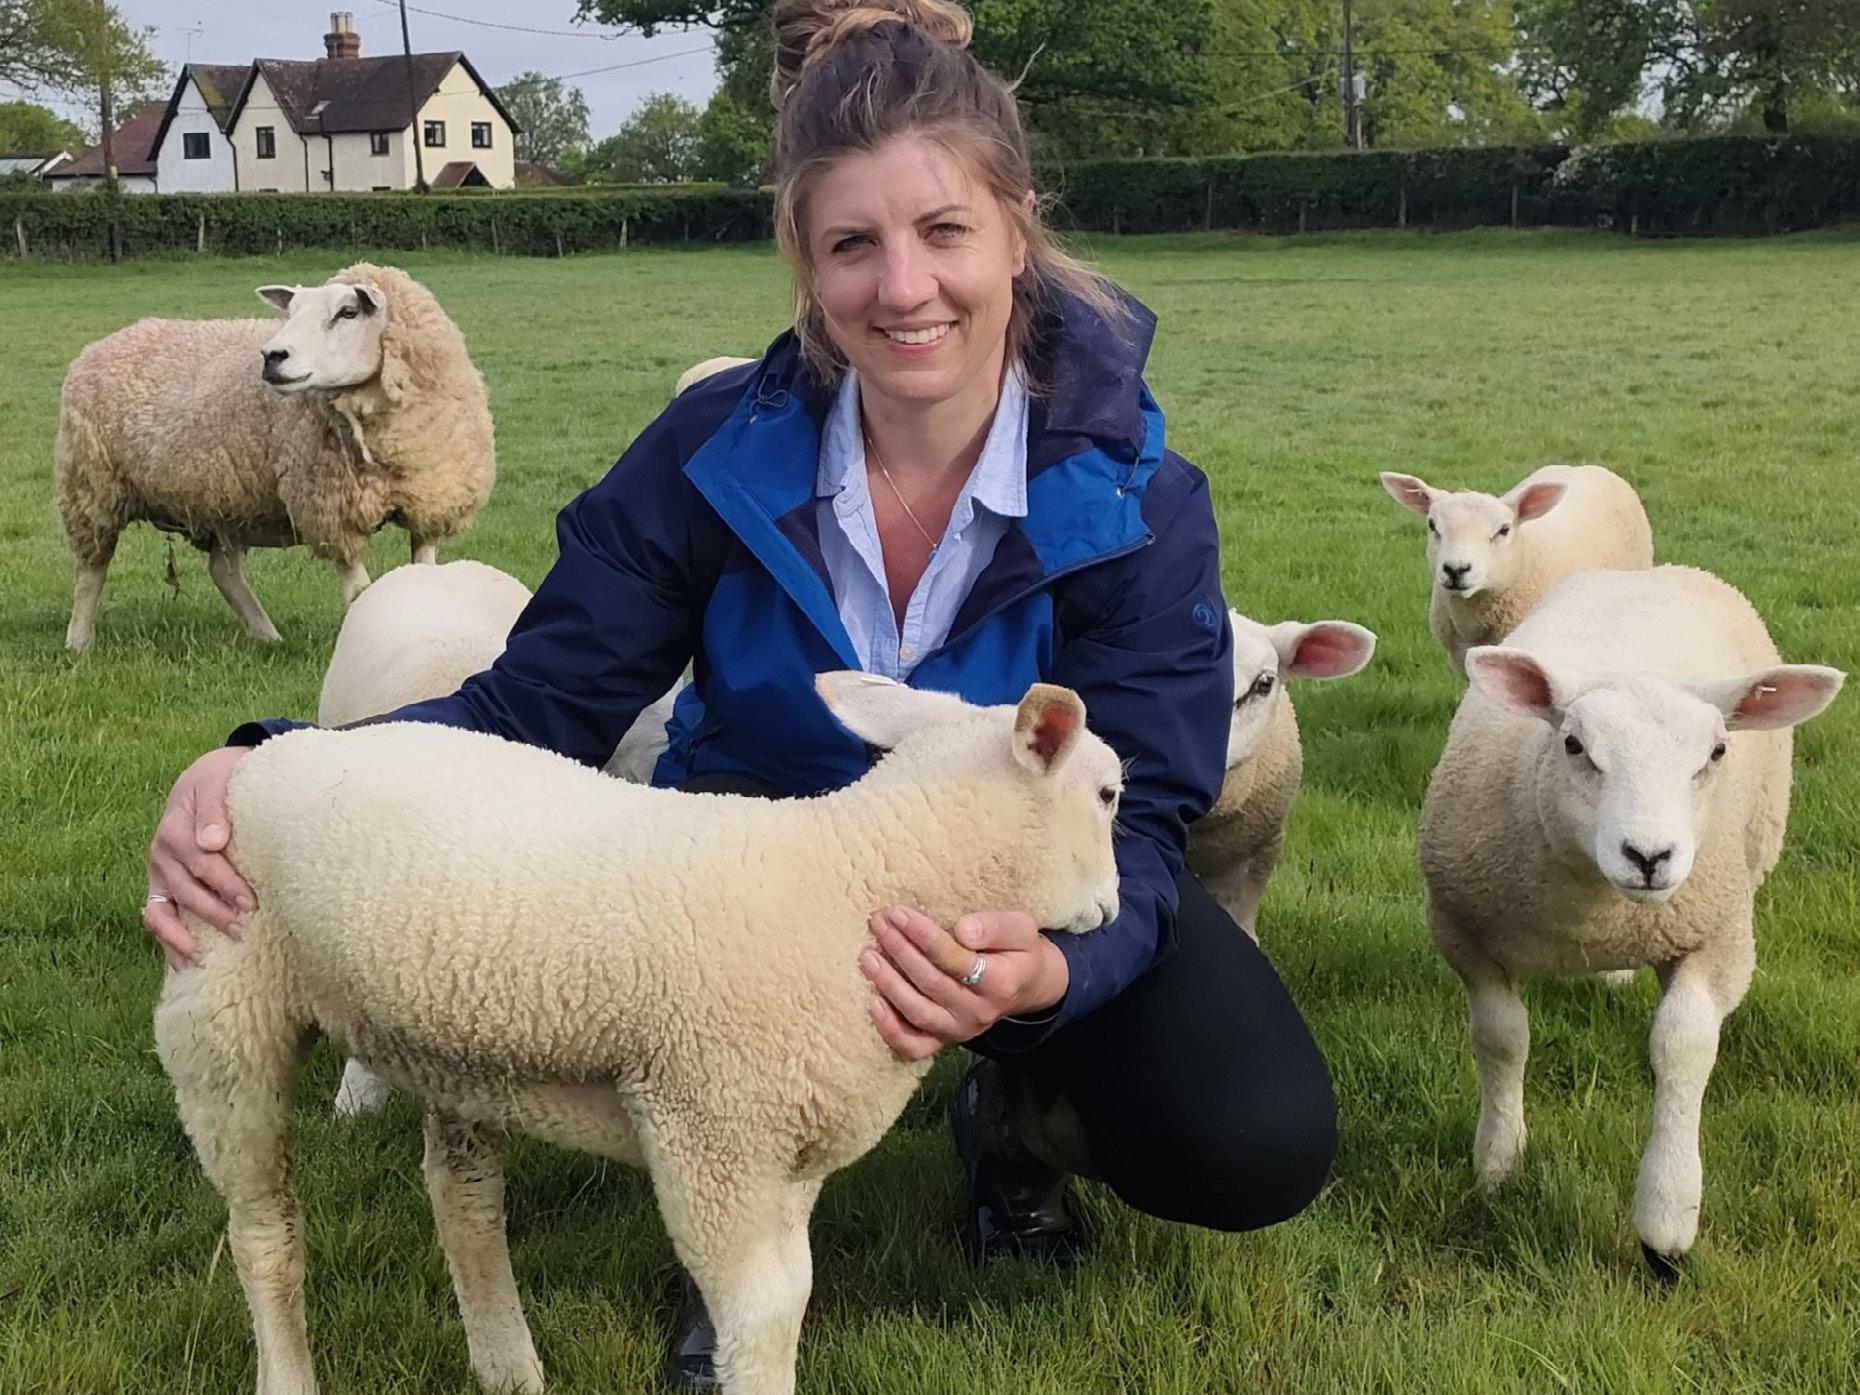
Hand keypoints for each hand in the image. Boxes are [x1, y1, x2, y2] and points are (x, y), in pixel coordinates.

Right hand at [145, 745, 254, 968]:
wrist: (206, 778)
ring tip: (208, 956)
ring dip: (186, 936)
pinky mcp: (161, 887)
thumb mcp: (217, 781)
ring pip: (165, 911)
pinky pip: (157, 918)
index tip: (252, 902)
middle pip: (188, 891)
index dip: (227, 884)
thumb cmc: (220, 780)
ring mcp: (159, 873)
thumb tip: (212, 841)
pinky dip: (168, 942)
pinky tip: (184, 964)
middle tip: (244, 929)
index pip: (203, 863)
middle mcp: (162, 854)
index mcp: (175, 829)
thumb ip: (214, 809)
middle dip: (216, 913)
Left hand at [859, 905, 1068, 1061]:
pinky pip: (914, 1045)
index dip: (923, 936)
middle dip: (900, 950)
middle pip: (930, 982)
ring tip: (868, 956)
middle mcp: (978, 1011)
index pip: (954, 959)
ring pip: (917, 1012)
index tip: (899, 913)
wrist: (1025, 985)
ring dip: (888, 983)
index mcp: (1000, 982)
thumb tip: (963, 929)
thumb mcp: (1020, 928)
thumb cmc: (1018, 950)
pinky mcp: (944, 1041)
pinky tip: (873, 1004)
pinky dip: (890, 1029)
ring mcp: (959, 1030)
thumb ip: (995, 926)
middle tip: (878, 923)